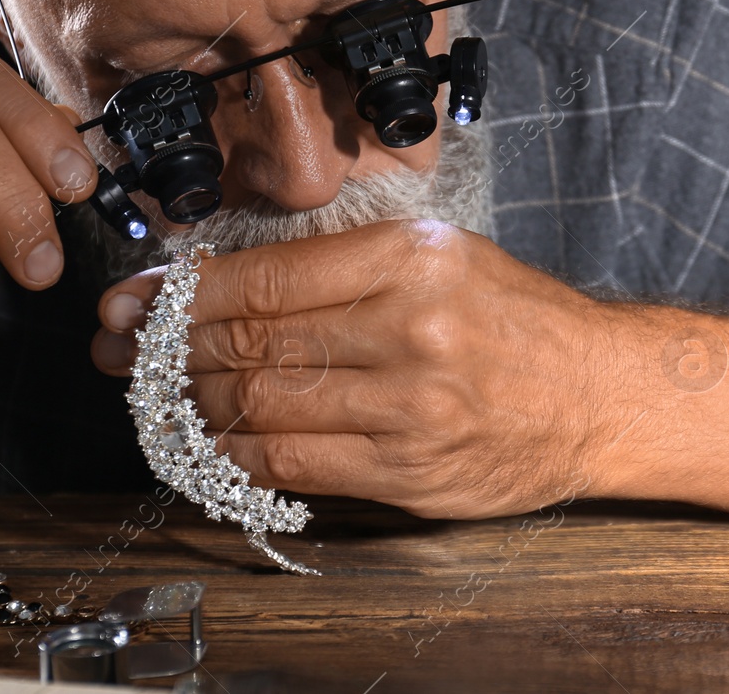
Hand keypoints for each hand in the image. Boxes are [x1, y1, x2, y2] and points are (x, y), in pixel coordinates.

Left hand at [93, 219, 629, 518]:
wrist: (601, 395)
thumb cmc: (519, 322)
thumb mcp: (441, 255)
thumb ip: (344, 266)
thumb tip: (230, 281)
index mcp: (410, 258)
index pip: (264, 276)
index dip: (182, 292)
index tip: (136, 297)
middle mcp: (409, 327)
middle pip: (250, 341)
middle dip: (168, 348)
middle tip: (127, 350)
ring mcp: (409, 406)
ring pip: (260, 405)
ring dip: (194, 403)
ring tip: (165, 395)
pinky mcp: (410, 472)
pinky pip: (292, 465)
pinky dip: (236, 455)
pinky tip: (213, 442)